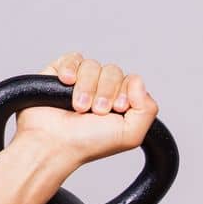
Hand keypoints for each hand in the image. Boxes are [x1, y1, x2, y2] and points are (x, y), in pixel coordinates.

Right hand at [15, 51, 158, 166]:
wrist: (54, 144)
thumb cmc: (88, 144)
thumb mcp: (130, 135)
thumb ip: (148, 109)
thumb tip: (138, 80)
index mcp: (120, 102)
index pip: (131, 81)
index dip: (124, 93)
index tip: (115, 110)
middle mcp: (102, 90)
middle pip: (114, 71)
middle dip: (105, 92)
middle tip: (95, 112)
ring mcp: (81, 81)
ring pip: (93, 66)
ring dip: (87, 88)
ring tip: (78, 107)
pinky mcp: (60, 73)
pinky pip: (73, 58)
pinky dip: (71, 69)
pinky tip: (67, 83)